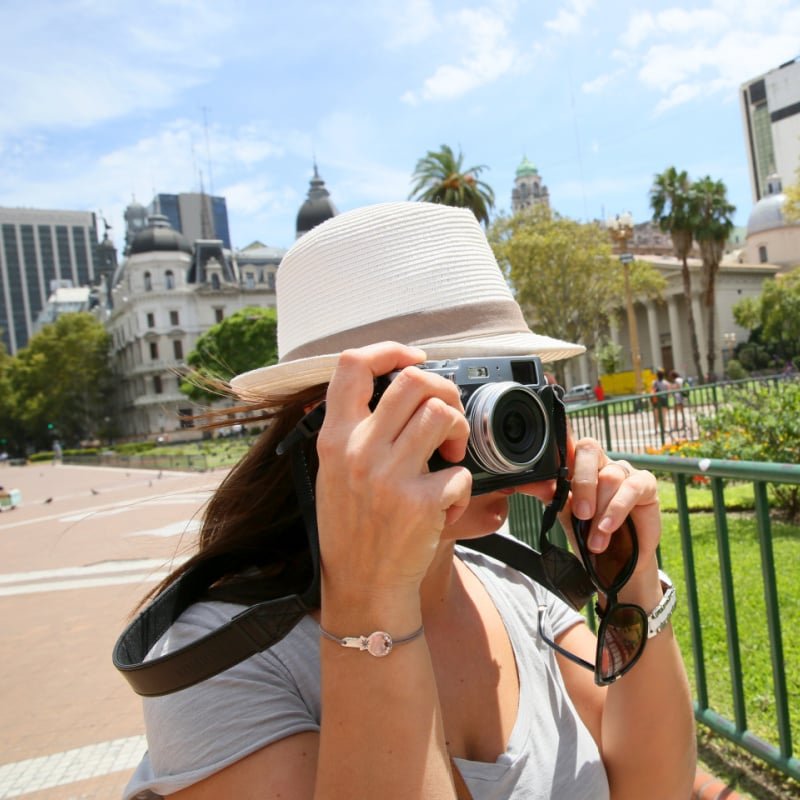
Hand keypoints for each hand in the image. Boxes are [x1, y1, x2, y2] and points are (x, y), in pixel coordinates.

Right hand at [315, 342, 472, 606]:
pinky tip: (446, 504)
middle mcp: (358, 451)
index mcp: (334, 438)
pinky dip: (462, 486)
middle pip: (413, 380)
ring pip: (442, 414)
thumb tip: (390, 386)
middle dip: (443, 389)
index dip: (389, 350)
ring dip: (458, 430)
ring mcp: (389, 476)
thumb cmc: (352, 528)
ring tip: (452, 455)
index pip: (351, 366)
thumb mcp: (333, 472)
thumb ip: (353, 430)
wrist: (362, 587)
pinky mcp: (420, 503)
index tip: (414, 357)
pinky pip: (460, 472)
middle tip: (448, 416)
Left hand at [566, 436, 660, 578]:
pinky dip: (617, 509)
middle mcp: (601, 463)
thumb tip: (534, 484)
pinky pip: (632, 487)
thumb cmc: (589, 535)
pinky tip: (608, 527)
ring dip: (601, 510)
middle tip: (581, 514)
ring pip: (609, 476)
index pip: (568, 444)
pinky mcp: (645, 483)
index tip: (553, 465)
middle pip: (588, 450)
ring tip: (595, 540)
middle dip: (582, 483)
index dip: (561, 446)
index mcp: (578, 465)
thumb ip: (553, 497)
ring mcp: (623, 471)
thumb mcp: (566, 516)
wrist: (615, 563)